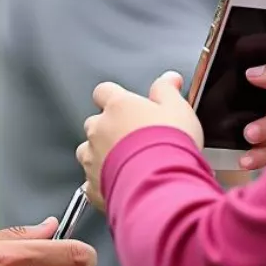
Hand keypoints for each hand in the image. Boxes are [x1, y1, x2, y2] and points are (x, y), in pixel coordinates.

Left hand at [77, 73, 201, 212]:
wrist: (161, 185)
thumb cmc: (169, 146)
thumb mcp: (178, 109)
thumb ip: (168, 91)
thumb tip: (168, 80)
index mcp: (118, 107)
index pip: (104, 92)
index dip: (114, 97)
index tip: (125, 104)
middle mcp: (100, 130)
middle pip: (95, 123)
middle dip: (109, 129)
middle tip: (134, 139)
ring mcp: (93, 158)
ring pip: (88, 152)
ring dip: (102, 155)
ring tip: (127, 163)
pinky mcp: (93, 185)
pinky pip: (91, 182)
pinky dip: (102, 183)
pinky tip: (119, 185)